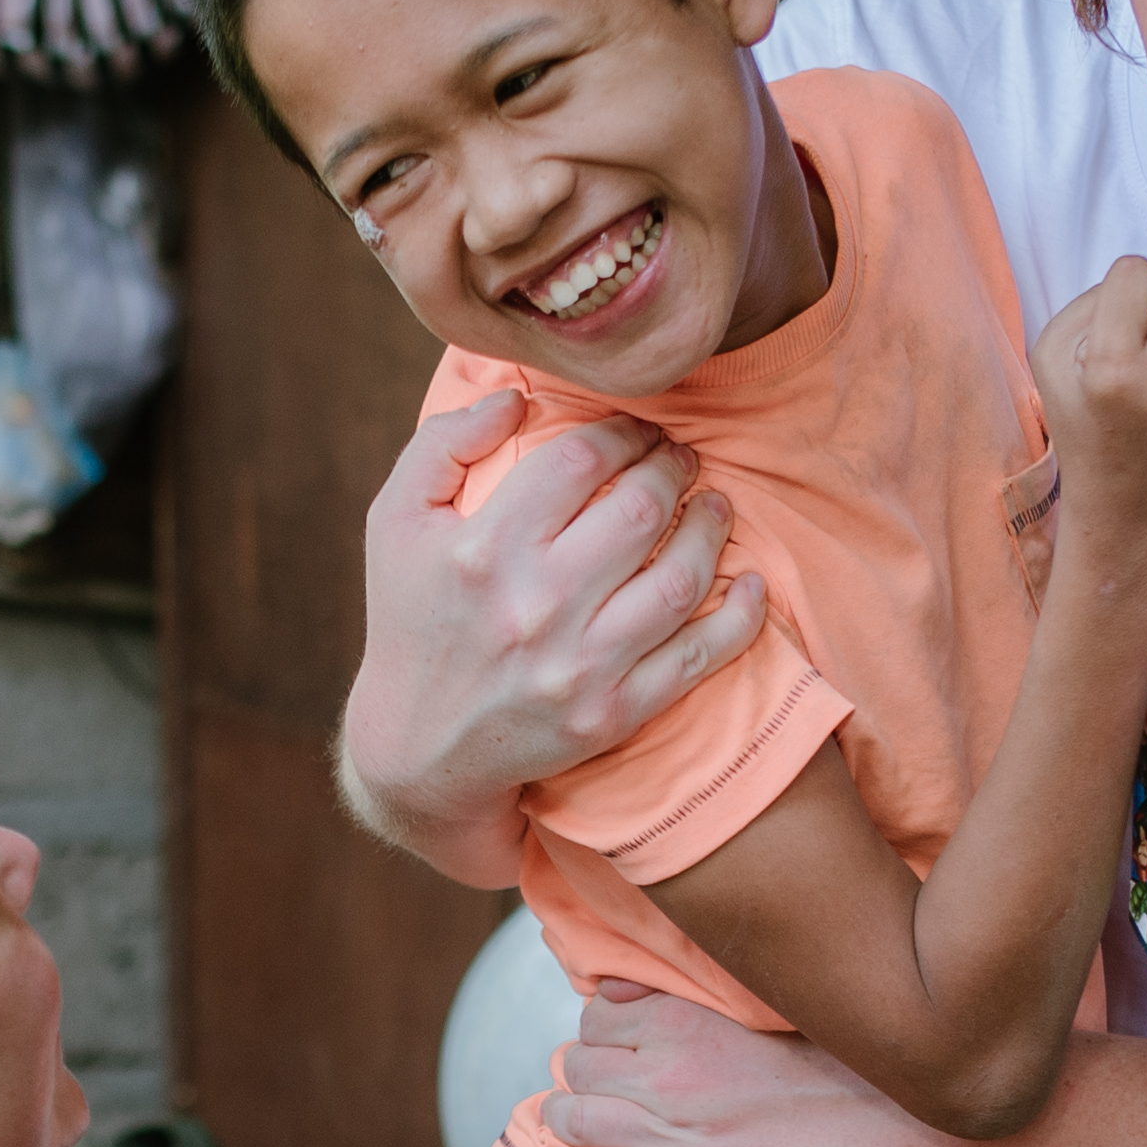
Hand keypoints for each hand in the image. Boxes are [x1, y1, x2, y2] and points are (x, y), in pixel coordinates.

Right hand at [335, 392, 765, 872]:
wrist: (419, 749)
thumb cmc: (411, 619)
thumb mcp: (394, 522)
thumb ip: (444, 442)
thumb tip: (517, 397)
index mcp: (483, 550)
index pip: (581, 460)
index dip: (622, 431)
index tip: (635, 431)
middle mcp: (535, 607)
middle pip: (639, 510)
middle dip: (672, 469)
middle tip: (680, 459)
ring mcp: (581, 666)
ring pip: (681, 578)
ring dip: (710, 528)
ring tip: (713, 506)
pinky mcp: (614, 712)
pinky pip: (699, 657)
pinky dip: (740, 617)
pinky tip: (752, 584)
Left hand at [531, 977, 982, 1146]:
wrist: (890, 1116)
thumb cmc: (836, 1058)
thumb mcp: (754, 1006)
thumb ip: (677, 999)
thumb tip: (610, 990)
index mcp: (683, 1021)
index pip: (594, 1019)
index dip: (595, 1038)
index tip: (611, 1054)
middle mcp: (666, 1071)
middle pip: (577, 1068)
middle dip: (579, 1081)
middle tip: (597, 1097)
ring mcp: (674, 1132)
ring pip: (573, 1119)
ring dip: (565, 1124)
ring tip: (578, 1132)